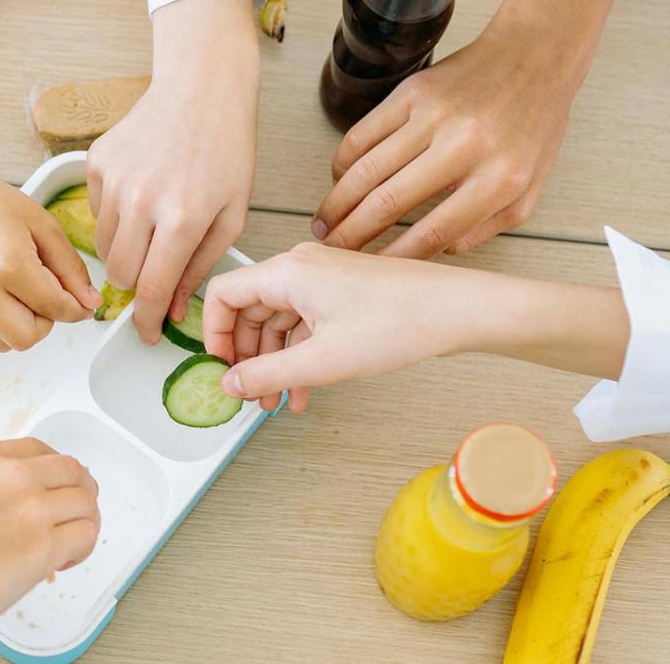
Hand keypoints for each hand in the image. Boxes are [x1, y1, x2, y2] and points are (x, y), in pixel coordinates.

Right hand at [0, 169, 99, 351]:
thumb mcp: (41, 225)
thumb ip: (70, 267)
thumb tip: (90, 302)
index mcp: (9, 263)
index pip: (55, 309)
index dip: (76, 309)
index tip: (80, 305)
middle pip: (27, 339)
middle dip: (44, 322)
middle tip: (42, 296)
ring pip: (3, 345)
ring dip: (18, 326)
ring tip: (15, 292)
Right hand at [0, 439, 101, 663]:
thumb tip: (23, 509)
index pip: (40, 450)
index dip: (53, 475)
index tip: (52, 493)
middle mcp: (8, 475)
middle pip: (72, 470)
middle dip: (76, 496)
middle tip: (68, 520)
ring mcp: (28, 507)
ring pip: (87, 502)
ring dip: (82, 525)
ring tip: (62, 549)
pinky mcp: (43, 545)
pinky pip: (88, 535)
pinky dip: (82, 551)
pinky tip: (58, 565)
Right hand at [89, 0, 257, 345]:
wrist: (201, 88)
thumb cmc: (226, 149)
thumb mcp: (232, 215)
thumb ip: (200, 265)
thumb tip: (171, 308)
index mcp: (182, 218)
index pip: (151, 289)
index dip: (145, 321)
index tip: (144, 334)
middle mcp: (142, 200)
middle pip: (120, 274)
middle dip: (135, 286)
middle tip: (153, 276)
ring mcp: (114, 180)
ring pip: (103, 247)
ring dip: (124, 251)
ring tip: (152, 228)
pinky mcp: (96, 163)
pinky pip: (95, 212)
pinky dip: (114, 217)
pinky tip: (141, 195)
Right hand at [203, 242, 492, 410]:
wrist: (456, 311)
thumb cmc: (401, 321)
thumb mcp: (323, 360)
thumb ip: (267, 375)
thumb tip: (231, 384)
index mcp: (288, 272)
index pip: (223, 294)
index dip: (213, 334)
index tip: (220, 367)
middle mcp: (301, 268)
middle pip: (249, 310)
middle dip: (246, 356)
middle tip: (249, 393)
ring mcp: (323, 280)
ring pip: (277, 322)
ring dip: (273, 363)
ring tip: (276, 401)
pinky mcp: (342, 293)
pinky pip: (304, 325)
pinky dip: (298, 357)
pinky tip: (304, 391)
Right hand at [314, 23, 579, 257]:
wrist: (534, 57)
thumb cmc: (532, 126)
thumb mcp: (529, 190)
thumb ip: (487, 227)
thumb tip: (439, 251)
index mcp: (499, 179)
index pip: (433, 233)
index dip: (394, 258)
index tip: (371, 271)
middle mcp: (464, 145)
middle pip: (389, 202)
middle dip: (351, 235)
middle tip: (333, 252)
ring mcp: (434, 115)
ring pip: (367, 170)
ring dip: (337, 204)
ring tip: (324, 224)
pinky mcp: (412, 91)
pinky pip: (363, 133)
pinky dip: (343, 162)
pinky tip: (339, 181)